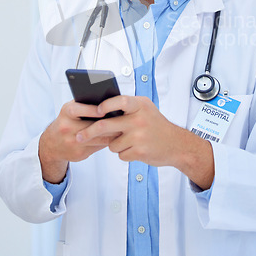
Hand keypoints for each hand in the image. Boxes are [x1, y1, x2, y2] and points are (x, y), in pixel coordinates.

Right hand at [38, 100, 120, 183]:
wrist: (51, 144)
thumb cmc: (66, 122)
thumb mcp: (70, 109)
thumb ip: (84, 104)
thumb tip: (107, 101)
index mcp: (66, 113)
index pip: (79, 110)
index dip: (93, 110)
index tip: (105, 110)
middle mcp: (68, 127)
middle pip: (93, 127)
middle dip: (109, 124)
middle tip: (123, 120)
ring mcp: (73, 142)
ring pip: (98, 139)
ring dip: (112, 134)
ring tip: (122, 129)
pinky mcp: (79, 154)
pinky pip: (98, 147)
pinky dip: (107, 142)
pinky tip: (114, 138)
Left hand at [76, 95, 214, 189]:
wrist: (177, 144)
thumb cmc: (157, 125)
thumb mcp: (145, 109)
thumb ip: (126, 108)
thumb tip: (99, 111)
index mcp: (140, 105)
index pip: (119, 101)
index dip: (106, 106)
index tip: (95, 111)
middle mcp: (139, 119)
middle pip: (106, 125)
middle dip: (90, 132)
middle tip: (79, 136)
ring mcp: (140, 136)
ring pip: (112, 143)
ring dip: (115, 145)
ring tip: (129, 141)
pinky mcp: (140, 151)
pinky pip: (120, 154)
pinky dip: (124, 153)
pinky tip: (136, 149)